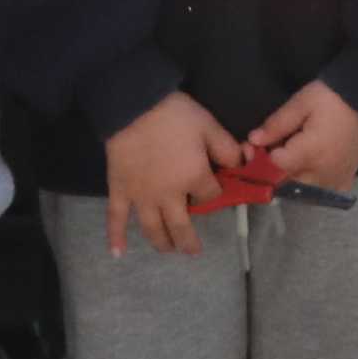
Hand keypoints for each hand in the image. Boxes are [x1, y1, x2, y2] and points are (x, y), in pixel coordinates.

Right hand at [104, 93, 234, 254]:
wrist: (133, 105)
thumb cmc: (175, 115)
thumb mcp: (209, 126)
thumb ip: (227, 149)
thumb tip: (242, 164)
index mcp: (193, 179)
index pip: (210, 196)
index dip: (214, 192)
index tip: (213, 186)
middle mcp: (168, 196)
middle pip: (181, 226)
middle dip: (189, 241)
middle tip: (193, 251)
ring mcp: (141, 196)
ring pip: (153, 228)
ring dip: (162, 243)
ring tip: (168, 249)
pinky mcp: (119, 190)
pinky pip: (116, 218)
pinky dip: (115, 237)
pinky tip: (117, 253)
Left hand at [239, 78, 357, 195]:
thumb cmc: (334, 97)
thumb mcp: (302, 103)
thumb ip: (277, 124)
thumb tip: (253, 140)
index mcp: (309, 154)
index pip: (274, 167)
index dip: (260, 156)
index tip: (256, 145)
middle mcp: (322, 174)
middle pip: (285, 182)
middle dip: (273, 169)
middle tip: (273, 148)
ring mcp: (335, 180)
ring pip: (302, 190)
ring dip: (292, 177)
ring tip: (292, 155)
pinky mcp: (346, 179)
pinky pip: (324, 191)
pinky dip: (314, 183)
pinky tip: (312, 167)